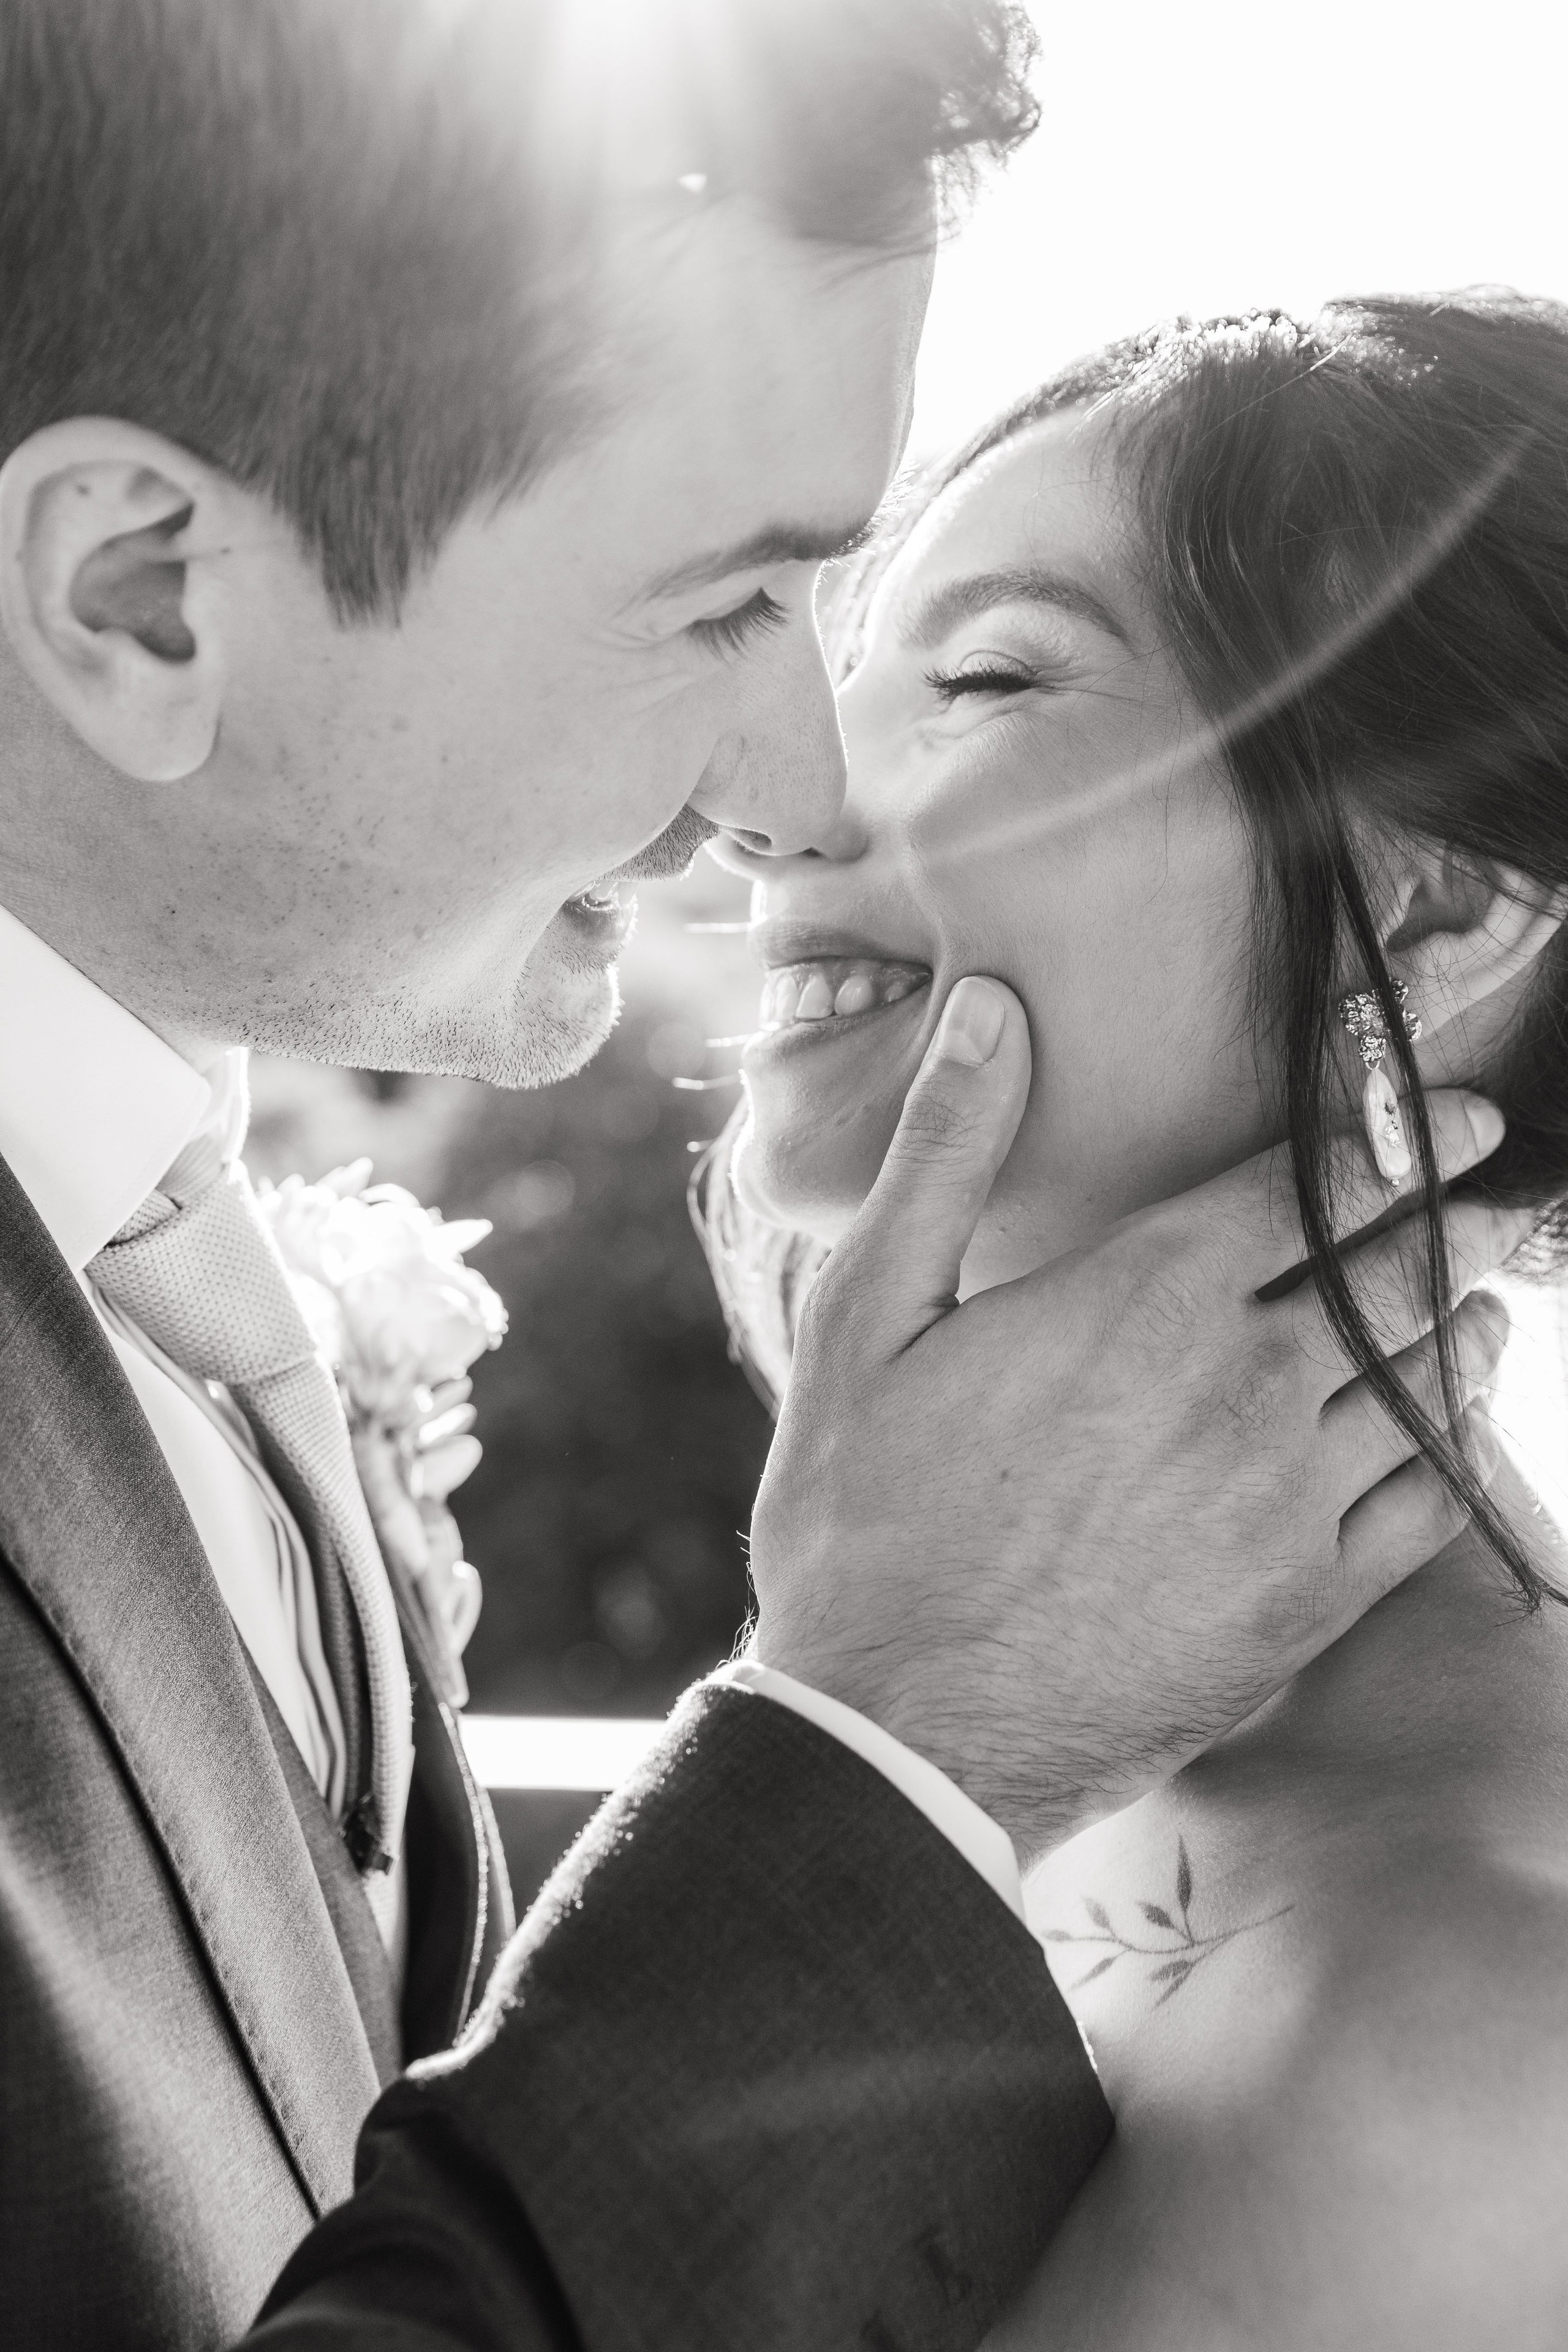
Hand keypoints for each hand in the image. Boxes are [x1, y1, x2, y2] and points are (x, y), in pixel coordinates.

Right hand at [747, 976, 1530, 1866]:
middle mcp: (1245, 1383)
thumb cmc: (864, 1518)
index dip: (1398, 1132)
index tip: (1459, 1112)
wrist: (901, 1729)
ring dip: (1467, 1320)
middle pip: (1393, 1269)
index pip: (1315, 1179)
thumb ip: (946, 1152)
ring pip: (1423, 1379)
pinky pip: (1428, 1503)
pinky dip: (1460, 1444)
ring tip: (1491, 1293)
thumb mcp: (866, 1317)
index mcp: (1146, 1294)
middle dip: (1462, 1212)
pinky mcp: (1307, 1604)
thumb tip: (992, 1007)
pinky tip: (1460, 1420)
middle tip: (1507, 1182)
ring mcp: (1290, 1498)